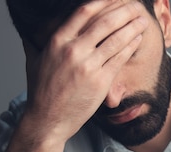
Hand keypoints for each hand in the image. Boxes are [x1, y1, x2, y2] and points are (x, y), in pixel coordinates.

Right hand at [4, 0, 148, 151]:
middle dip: (123, 11)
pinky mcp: (100, 82)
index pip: (84, 11)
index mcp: (57, 41)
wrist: (48, 120)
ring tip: (141, 20)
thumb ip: (34, 41)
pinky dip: (130, 47)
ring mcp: (88, 66)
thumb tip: (29, 28)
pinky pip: (120, 59)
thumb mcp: (34, 60)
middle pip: (105, 22)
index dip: (103, 2)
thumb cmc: (42, 92)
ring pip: (116, 40)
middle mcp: (73, 50)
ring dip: (132, 27)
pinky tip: (137, 40)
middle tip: (135, 6)